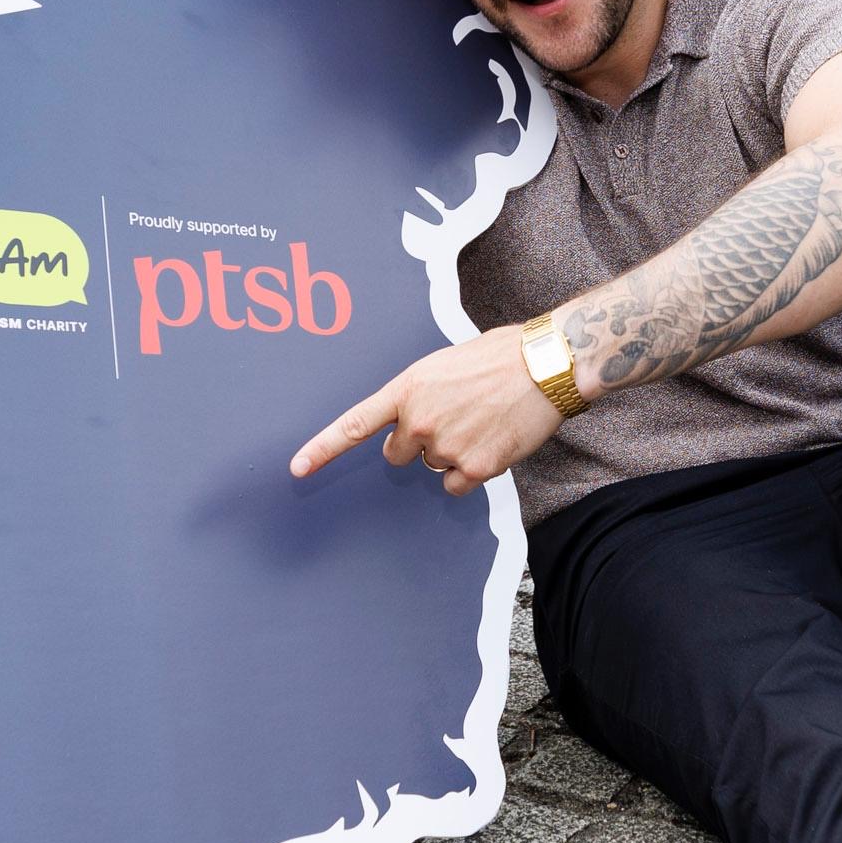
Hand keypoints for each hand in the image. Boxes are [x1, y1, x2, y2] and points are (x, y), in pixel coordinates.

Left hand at [290, 332, 567, 494]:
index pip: (356, 424)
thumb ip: (419, 393)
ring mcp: (445, 446)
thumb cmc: (500, 357)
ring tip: (481, 423)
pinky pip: (457, 485)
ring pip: (434, 467)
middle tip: (453, 419)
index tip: (298, 469)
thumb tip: (413, 420)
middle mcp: (419, 421)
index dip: (323, 449)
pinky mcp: (474, 467)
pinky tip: (491, 444)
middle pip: (399, 455)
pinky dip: (472, 472)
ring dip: (453, 453)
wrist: (543, 366)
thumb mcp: (444, 365)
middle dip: (419, 444)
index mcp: (408, 389)